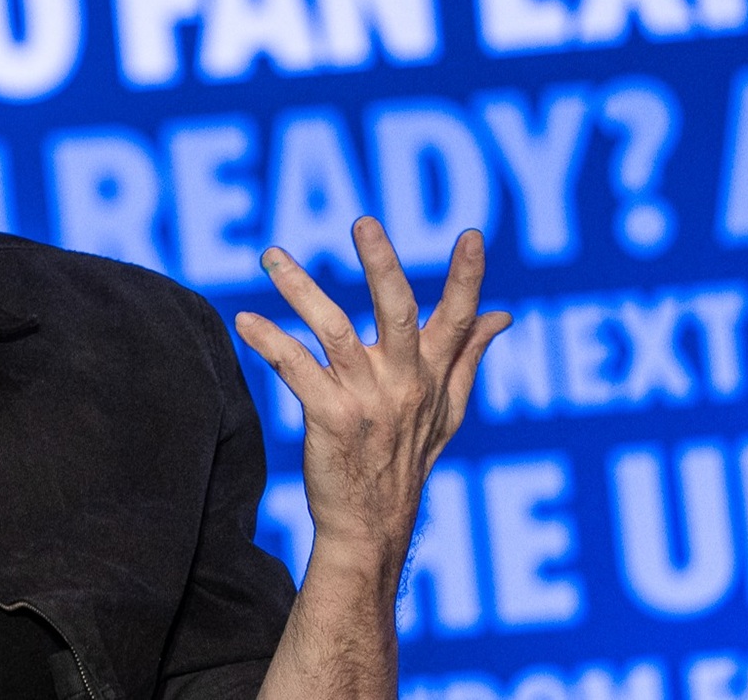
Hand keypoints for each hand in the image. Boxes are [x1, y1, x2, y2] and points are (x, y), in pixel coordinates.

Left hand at [234, 217, 510, 553]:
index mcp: (434, 375)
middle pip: (399, 314)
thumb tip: (502, 315)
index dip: (466, 278)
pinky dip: (269, 342)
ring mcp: (366, 400)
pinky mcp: (330, 418)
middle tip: (364, 222)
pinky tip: (245, 320)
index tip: (472, 234)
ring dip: (301, 290)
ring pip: (334, 332)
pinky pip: (295, 369)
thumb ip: (469, 355)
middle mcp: (404, 383)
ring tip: (271, 255)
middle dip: (383, 266)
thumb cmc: (407, 459)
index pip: (458, 320)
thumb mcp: (450, 410)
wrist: (371, 525)